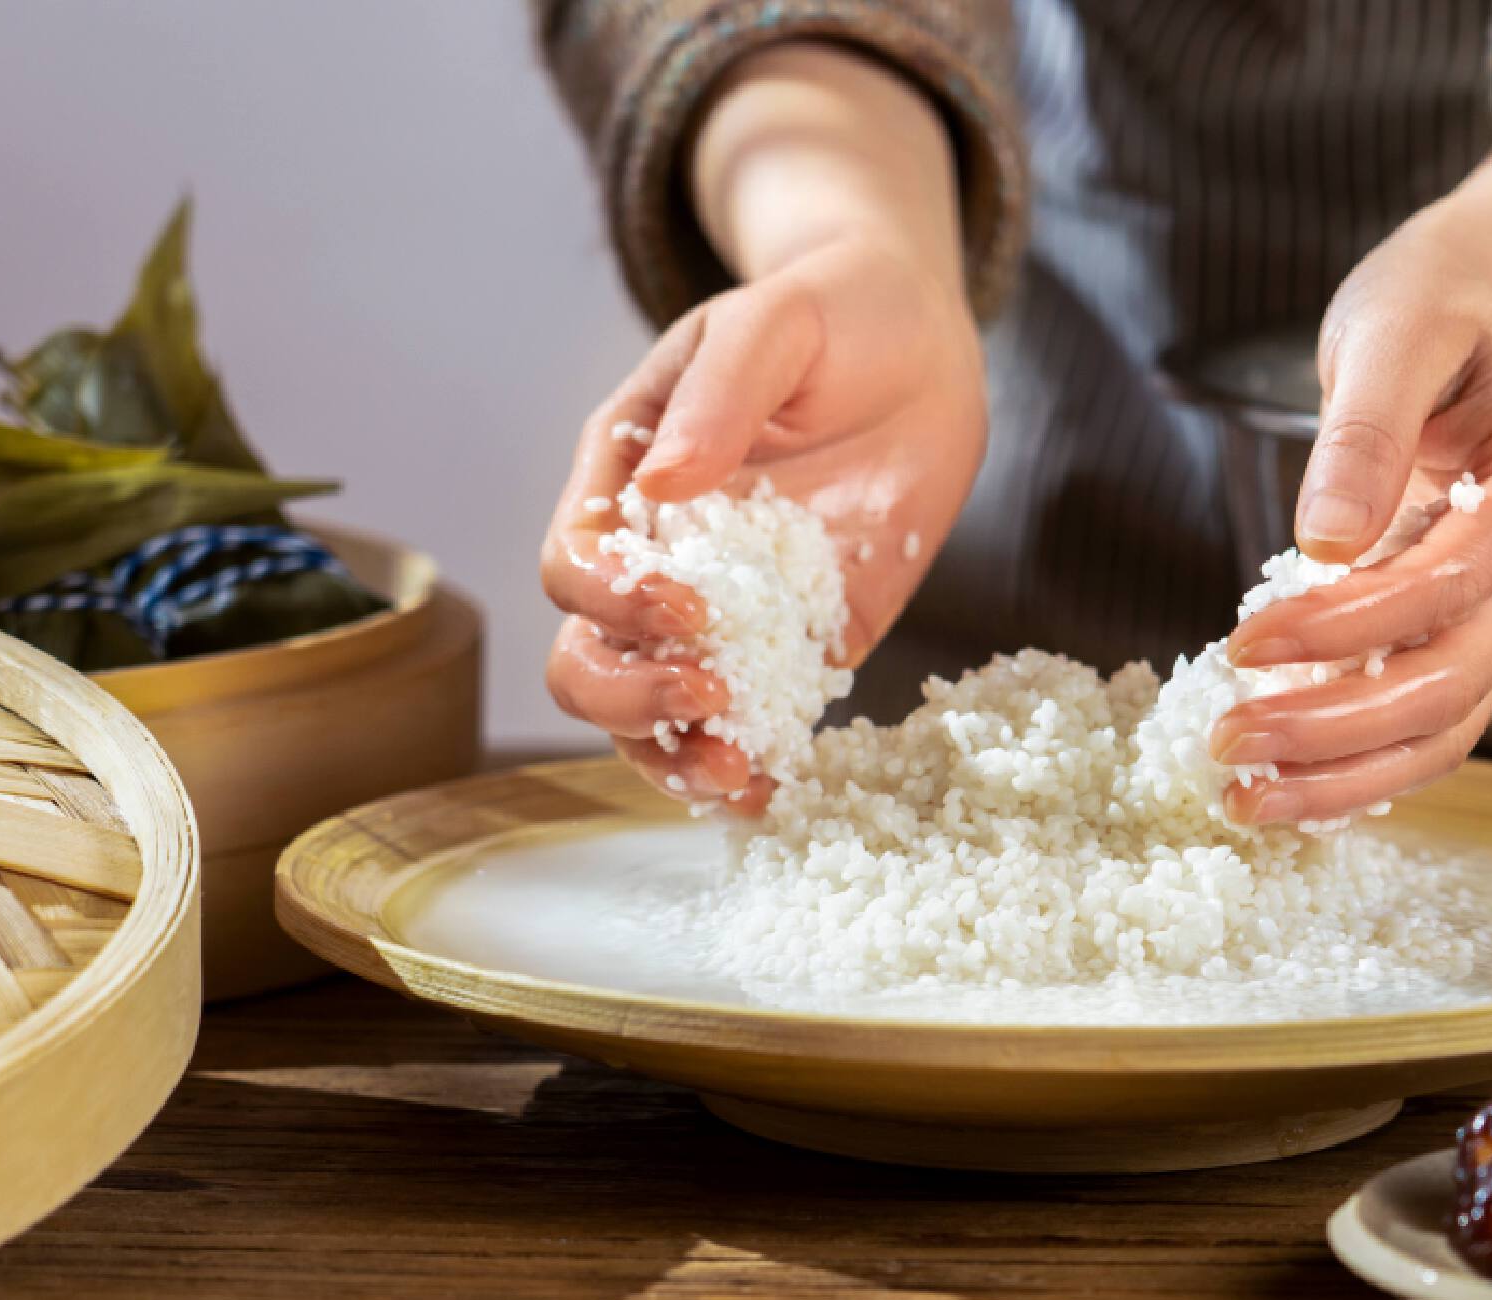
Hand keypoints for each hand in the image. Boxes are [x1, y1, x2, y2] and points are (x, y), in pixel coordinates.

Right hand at [540, 232, 986, 811]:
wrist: (917, 346)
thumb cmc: (829, 316)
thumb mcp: (773, 324)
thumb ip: (719, 399)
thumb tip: (662, 486)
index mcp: (626, 478)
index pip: (574, 563)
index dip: (613, 600)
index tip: (691, 605)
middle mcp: (656, 559)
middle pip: (587, 660)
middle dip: (632, 697)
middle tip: (709, 699)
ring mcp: (722, 614)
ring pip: (651, 716)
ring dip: (677, 760)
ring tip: (742, 774)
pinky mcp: (794, 647)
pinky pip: (752, 723)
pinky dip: (753, 767)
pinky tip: (779, 790)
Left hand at [1210, 219, 1491, 824]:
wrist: (1463, 317)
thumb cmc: (1432, 311)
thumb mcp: (1393, 330)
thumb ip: (1364, 431)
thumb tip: (1328, 542)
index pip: (1457, 579)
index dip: (1351, 624)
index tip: (1247, 641)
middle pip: (1457, 674)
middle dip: (1338, 723)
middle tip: (1227, 741)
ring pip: (1449, 723)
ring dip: (1347, 773)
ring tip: (1245, 797)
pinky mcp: (1473, 634)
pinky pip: (1431, 724)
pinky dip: (1360, 768)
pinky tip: (1284, 789)